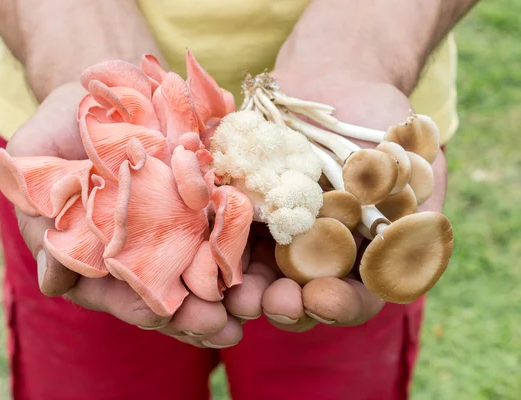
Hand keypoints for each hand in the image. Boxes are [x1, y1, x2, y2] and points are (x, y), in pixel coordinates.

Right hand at [7, 83, 242, 347]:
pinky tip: (270, 266)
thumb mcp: (36, 158)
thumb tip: (51, 280)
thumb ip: (40, 216)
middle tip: (223, 328)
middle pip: (172, 294)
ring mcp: (182, 227)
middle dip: (197, 315)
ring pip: (208, 273)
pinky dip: (249, 250)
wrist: (110, 88)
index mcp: (102, 251)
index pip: (121, 293)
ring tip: (256, 305)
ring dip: (233, 294)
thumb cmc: (62, 124)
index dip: (140, 308)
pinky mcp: (211, 202)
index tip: (161, 317)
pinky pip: (233, 230)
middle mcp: (146, 247)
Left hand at [234, 68, 448, 331]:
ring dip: (245, 288)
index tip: (322, 297)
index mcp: (356, 256)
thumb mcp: (412, 168)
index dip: (339, 306)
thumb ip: (413, 217)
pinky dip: (216, 244)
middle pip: (298, 297)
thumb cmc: (382, 123)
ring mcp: (272, 232)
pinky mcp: (239, 206)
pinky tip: (209, 248)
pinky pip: (223, 232)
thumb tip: (399, 259)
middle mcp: (312, 253)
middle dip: (285, 305)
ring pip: (254, 275)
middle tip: (274, 300)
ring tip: (237, 290)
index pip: (352, 298)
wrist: (335, 78)